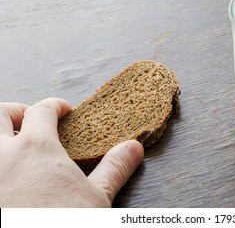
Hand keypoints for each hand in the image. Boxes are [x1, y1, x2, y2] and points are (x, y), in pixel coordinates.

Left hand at [0, 98, 143, 206]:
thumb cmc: (65, 225)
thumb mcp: (96, 199)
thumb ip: (114, 167)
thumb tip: (134, 147)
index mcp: (36, 150)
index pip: (43, 110)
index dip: (55, 105)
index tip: (63, 110)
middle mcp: (3, 157)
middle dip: (15, 111)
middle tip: (29, 119)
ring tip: (14, 146)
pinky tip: (10, 180)